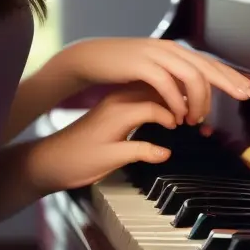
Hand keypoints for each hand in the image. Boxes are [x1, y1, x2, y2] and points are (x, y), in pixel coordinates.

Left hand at [30, 85, 177, 192]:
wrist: (52, 158)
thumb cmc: (78, 160)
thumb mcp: (110, 159)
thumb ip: (139, 152)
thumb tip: (166, 152)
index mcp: (119, 112)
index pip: (156, 105)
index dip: (174, 115)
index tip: (185, 126)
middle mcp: (118, 101)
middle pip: (155, 90)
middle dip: (178, 96)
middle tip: (196, 110)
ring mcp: (116, 101)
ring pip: (150, 89)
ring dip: (170, 93)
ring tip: (187, 103)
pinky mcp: (114, 105)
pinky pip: (142, 94)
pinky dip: (158, 97)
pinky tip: (167, 102)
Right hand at [57, 36, 249, 124]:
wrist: (92, 58)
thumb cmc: (122, 68)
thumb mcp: (153, 71)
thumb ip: (173, 78)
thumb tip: (193, 93)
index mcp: (174, 51)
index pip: (209, 63)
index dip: (231, 76)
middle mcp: (169, 49)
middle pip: (207, 66)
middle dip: (229, 83)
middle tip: (245, 98)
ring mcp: (155, 55)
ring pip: (191, 75)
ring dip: (198, 100)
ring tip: (196, 119)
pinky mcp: (141, 65)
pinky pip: (167, 83)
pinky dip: (176, 101)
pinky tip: (177, 115)